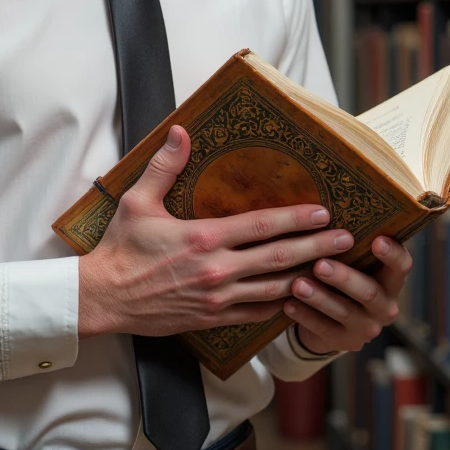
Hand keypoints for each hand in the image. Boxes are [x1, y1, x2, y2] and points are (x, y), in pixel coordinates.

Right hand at [77, 124, 354, 338]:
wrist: (104, 298)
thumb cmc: (120, 249)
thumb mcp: (137, 202)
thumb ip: (164, 166)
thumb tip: (180, 131)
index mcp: (202, 238)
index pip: (261, 227)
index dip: (295, 219)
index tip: (322, 212)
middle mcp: (216, 270)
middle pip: (279, 259)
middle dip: (316, 248)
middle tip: (346, 239)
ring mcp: (217, 298)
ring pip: (274, 289)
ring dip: (307, 277)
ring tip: (335, 269)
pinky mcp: (212, 318)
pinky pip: (256, 312)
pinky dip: (280, 305)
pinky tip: (298, 297)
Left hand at [283, 234, 412, 354]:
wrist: (329, 319)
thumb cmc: (339, 276)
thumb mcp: (349, 261)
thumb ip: (345, 245)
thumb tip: (322, 210)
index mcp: (390, 279)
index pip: (402, 266)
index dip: (392, 255)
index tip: (377, 240)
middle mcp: (385, 305)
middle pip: (369, 292)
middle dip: (344, 278)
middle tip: (320, 264)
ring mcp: (367, 327)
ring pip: (345, 312)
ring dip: (319, 298)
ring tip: (297, 285)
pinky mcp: (345, 343)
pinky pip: (324, 329)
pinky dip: (305, 316)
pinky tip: (287, 304)